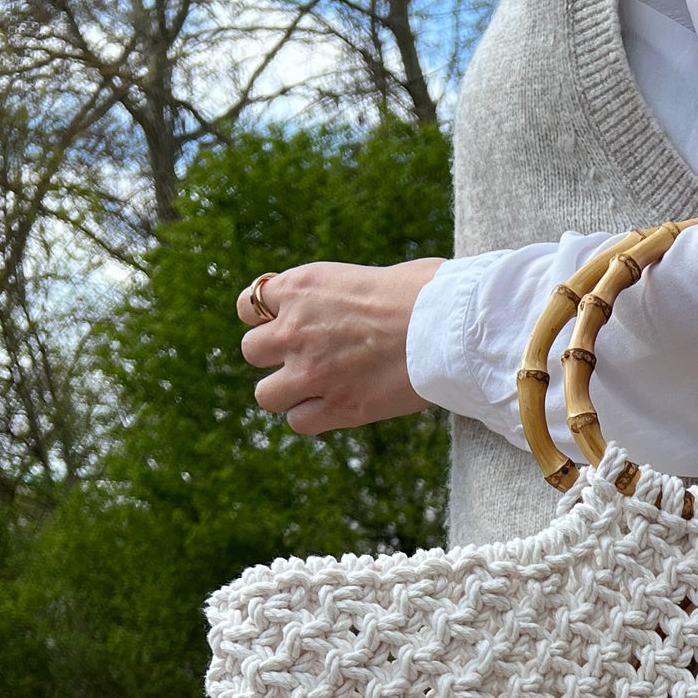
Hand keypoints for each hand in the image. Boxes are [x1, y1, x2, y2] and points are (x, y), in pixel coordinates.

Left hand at [237, 258, 445, 434]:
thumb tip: (356, 302)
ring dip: (287, 393)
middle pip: (251, 351)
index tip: (290, 323)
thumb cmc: (427, 292)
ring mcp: (311, 372)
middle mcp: (295, 329)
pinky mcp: (337, 407)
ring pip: (266, 395)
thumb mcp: (369, 274)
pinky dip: (313, 417)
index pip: (249, 305)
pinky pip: (298, 423)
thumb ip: (341, 293)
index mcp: (301, 286)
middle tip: (310, 357)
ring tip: (320, 388)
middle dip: (276, 356)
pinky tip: (338, 406)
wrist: (448, 327)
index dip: (267, 318)